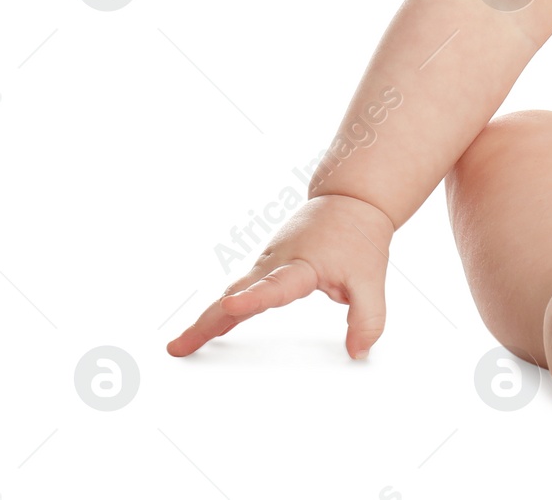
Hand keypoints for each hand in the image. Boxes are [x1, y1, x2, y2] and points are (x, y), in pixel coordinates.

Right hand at [166, 193, 394, 359]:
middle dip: (206, 321)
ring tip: (182, 345)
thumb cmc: (359, 235)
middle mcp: (277, 262)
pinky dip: (221, 309)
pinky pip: (239, 288)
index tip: (230, 306)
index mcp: (301, 265)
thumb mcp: (372, 279)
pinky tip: (210, 329)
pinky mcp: (267, 265)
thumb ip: (368, 318)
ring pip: (231, 291)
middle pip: (235, 294)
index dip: (252, 299)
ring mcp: (268, 263)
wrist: (351, 200)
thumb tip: (358, 352)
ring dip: (206, 318)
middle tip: (179, 347)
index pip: (275, 286)